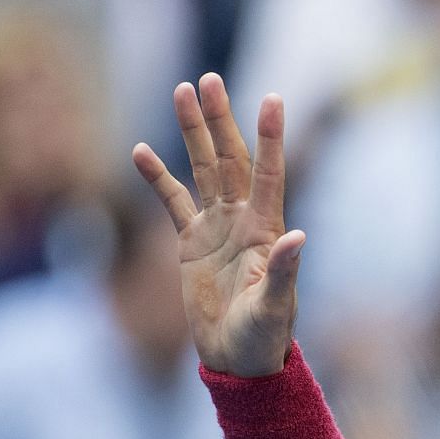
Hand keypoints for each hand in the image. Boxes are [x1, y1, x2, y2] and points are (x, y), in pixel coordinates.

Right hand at [132, 73, 302, 376]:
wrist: (239, 359)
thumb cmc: (264, 337)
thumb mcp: (274, 307)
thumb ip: (284, 271)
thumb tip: (297, 236)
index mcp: (266, 229)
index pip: (268, 173)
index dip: (270, 137)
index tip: (273, 98)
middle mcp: (243, 220)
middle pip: (231, 159)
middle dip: (220, 119)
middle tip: (210, 79)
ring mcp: (216, 228)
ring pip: (203, 170)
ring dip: (193, 133)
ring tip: (182, 90)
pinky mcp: (192, 242)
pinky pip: (173, 201)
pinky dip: (158, 177)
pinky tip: (142, 150)